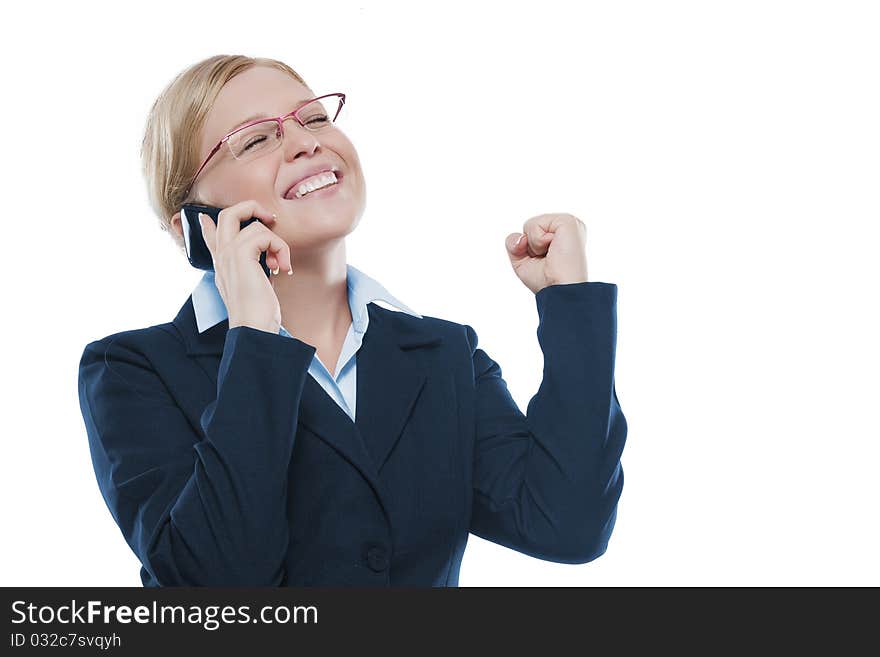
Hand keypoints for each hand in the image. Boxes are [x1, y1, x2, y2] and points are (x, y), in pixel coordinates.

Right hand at [198, 200, 293, 333]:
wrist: (252, 328)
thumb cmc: (257, 314)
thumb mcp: (255, 286)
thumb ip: (254, 269)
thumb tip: (267, 263)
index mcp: (222, 264)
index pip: (210, 234)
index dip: (211, 222)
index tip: (208, 218)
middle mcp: (222, 256)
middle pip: (227, 213)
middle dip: (251, 208)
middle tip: (270, 221)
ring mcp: (228, 254)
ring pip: (255, 225)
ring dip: (277, 243)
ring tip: (280, 264)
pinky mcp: (240, 255)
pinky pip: (265, 236)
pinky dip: (280, 249)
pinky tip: (283, 268)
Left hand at [504, 213, 588, 293]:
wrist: (560, 290)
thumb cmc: (546, 282)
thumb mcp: (521, 262)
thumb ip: (513, 243)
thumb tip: (521, 236)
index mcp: (560, 235)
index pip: (529, 233)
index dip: (527, 249)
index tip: (544, 262)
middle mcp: (565, 227)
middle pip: (528, 227)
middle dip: (529, 246)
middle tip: (548, 259)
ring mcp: (569, 222)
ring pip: (530, 224)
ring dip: (534, 244)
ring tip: (552, 254)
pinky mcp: (568, 221)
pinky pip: (536, 224)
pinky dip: (538, 240)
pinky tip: (554, 248)